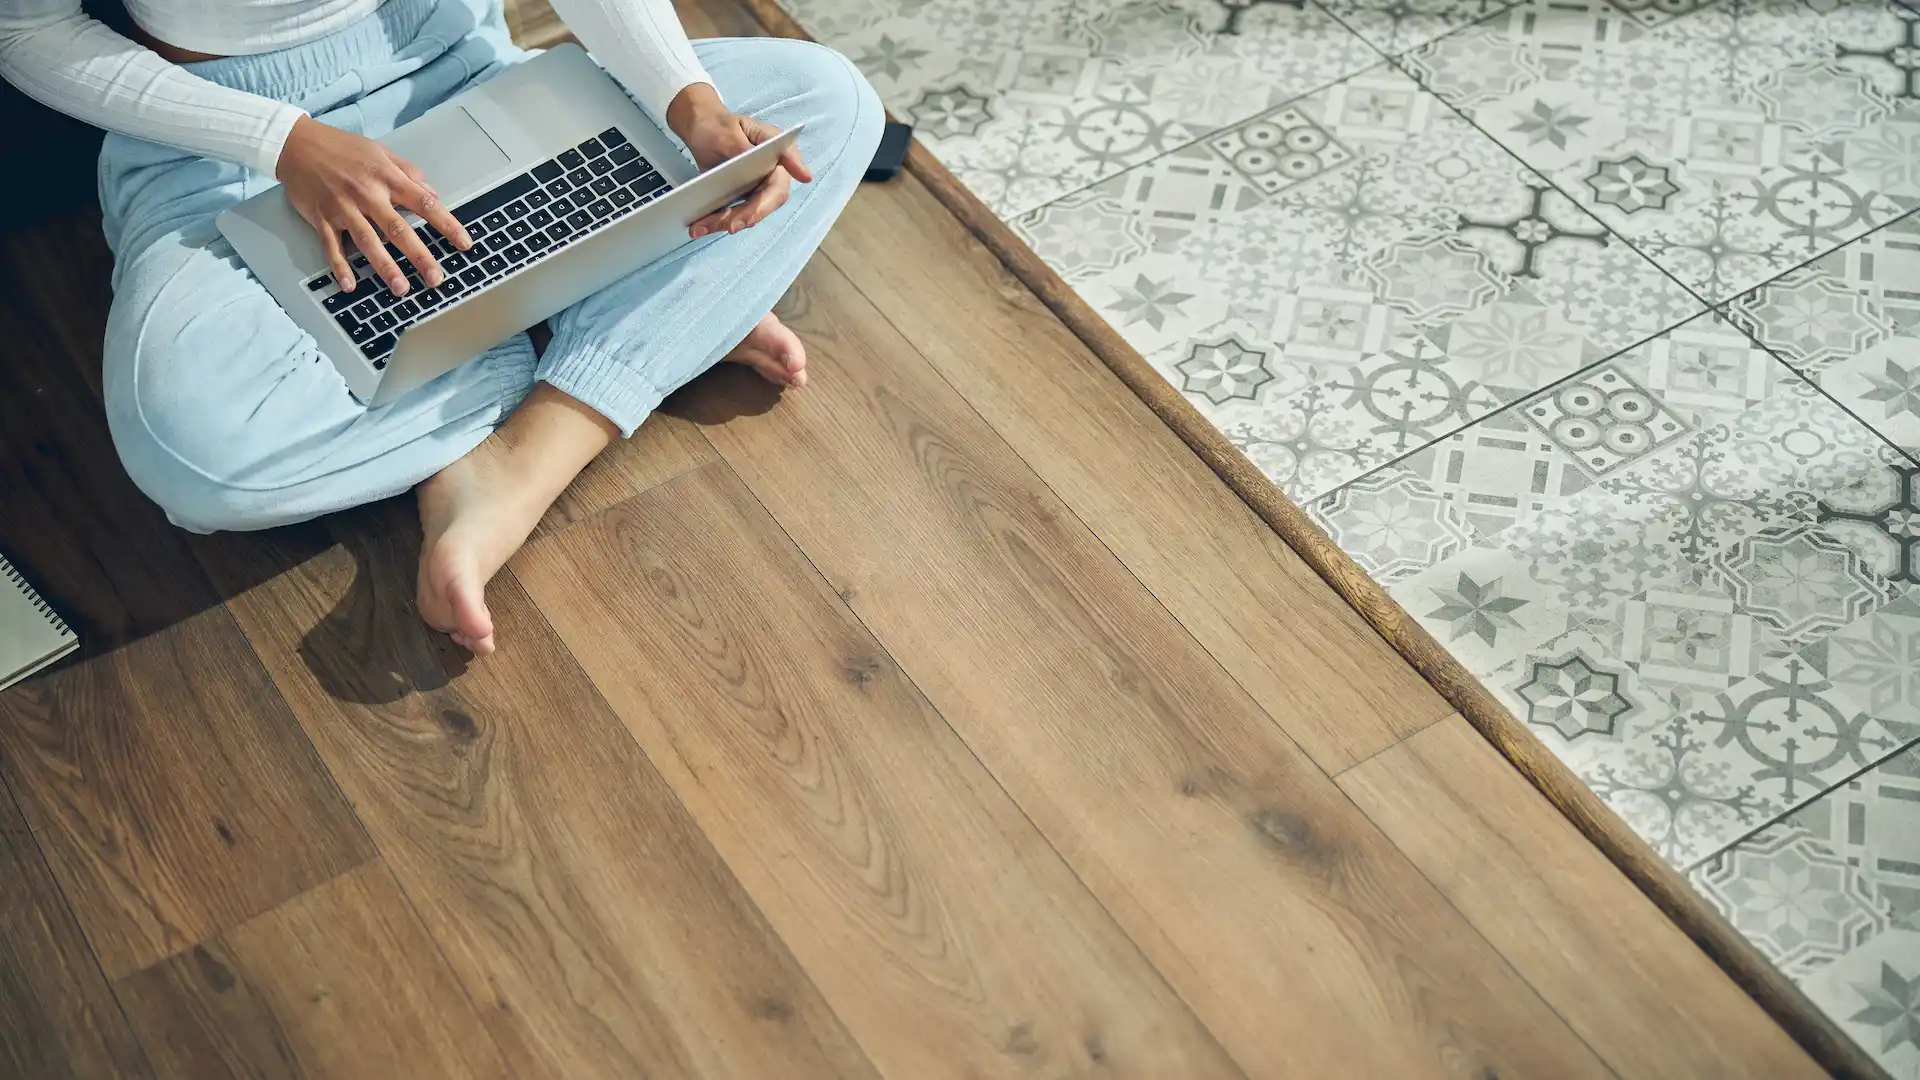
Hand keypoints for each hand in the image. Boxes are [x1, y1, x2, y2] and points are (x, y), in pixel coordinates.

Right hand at [275, 115, 471, 296]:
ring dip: (384, 266)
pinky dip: (340, 267)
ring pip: (367, 241)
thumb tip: (435, 196)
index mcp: (385, 177)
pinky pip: (332, 246)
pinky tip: (350, 285)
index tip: (465, 243)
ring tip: (401, 288)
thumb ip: (409, 173)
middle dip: (419, 255)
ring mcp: (342, 207)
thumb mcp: (381, 151)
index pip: (423, 202)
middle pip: (397, 228)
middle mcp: (366, 194)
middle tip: (436, 278)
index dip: (446, 224)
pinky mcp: (321, 218)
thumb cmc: (341, 147)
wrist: (296, 143)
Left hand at [666, 84, 811, 239]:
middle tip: (731, 226)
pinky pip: (734, 215)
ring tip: (701, 228)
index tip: (805, 176)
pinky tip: (700, 227)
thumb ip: (743, 149)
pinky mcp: (743, 199)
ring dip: (727, 223)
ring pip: (751, 213)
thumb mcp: (728, 132)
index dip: (796, 169)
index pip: (787, 161)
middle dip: (750, 214)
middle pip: (769, 198)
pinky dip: (717, 223)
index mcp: (773, 150)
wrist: (701, 131)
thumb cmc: (718, 126)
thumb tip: (761, 161)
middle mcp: (771, 172)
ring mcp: (758, 188)